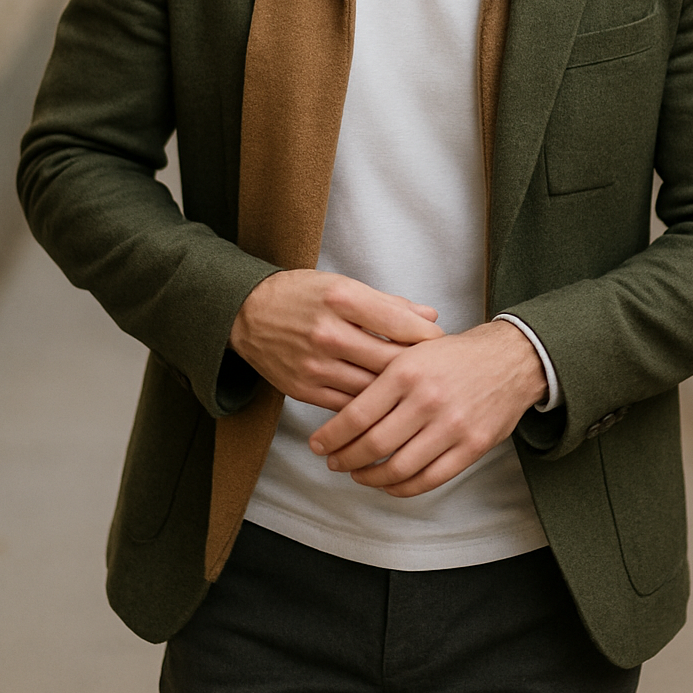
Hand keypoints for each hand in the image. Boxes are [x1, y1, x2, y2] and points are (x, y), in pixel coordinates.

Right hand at [228, 270, 441, 410]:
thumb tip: (432, 316)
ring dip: (397, 393)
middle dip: (419, 370)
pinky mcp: (304, 389)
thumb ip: (389, 304)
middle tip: (439, 374)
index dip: (429, 337)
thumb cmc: (303, 295)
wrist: (247, 313)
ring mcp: (315, 365)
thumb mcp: (344, 285)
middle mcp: (328, 333)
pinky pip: (348, 405)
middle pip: (390, 360)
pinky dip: (370, 406)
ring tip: (418, 392)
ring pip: (372, 389)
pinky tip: (386, 404)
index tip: (444, 343)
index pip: (401, 323)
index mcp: (342, 299)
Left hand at [308, 320, 546, 495]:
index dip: (332, 436)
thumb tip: (340, 406)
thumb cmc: (455, 355)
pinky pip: (429, 479)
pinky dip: (403, 488)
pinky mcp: (471, 447)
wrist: (511, 358)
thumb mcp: (413, 349)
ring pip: (399, 468)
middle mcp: (427, 400)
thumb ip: (380, 375)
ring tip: (359, 475)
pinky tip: (390, 484)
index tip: (318, 445)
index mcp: (407, 371)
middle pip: (373, 445)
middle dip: (345, 460)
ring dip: (371, 478)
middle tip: (333, 462)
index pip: (356, 414)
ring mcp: (452, 426)